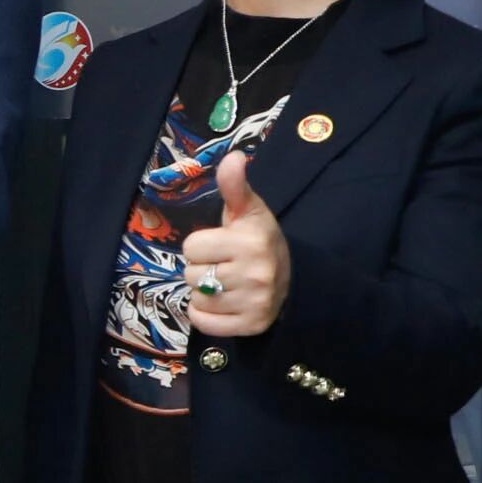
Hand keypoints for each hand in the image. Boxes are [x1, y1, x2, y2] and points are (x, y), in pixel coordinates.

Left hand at [182, 148, 287, 335]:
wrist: (290, 278)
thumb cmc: (258, 240)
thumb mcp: (249, 211)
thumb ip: (235, 186)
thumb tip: (233, 157)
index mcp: (252, 241)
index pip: (191, 248)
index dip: (201, 246)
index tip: (222, 245)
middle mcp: (256, 273)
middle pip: (191, 275)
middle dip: (203, 269)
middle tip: (226, 266)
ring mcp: (256, 302)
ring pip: (197, 299)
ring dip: (205, 293)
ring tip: (228, 284)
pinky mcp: (252, 325)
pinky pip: (203, 322)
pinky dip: (207, 316)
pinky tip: (226, 304)